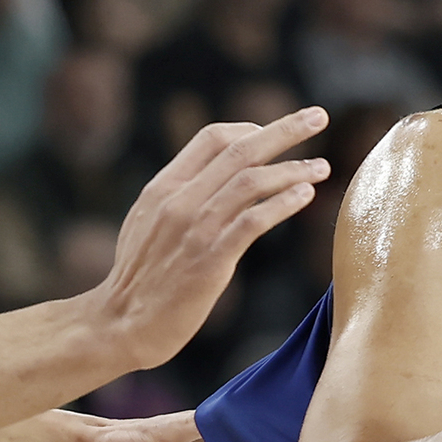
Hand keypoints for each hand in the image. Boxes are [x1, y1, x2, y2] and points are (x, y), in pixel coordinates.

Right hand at [88, 110, 330, 372]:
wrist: (118, 324)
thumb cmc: (139, 280)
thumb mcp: (148, 224)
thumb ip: (179, 198)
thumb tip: (214, 182)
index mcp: (164, 187)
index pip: (212, 138)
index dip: (250, 129)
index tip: (275, 134)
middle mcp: (179, 200)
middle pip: (239, 149)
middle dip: (284, 129)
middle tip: (319, 117)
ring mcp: (194, 229)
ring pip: (250, 181)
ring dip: (293, 169)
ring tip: (323, 167)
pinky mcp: (209, 260)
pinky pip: (252, 221)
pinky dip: (282, 203)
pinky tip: (305, 196)